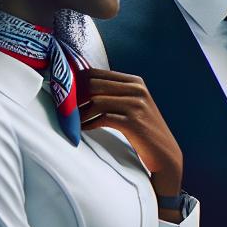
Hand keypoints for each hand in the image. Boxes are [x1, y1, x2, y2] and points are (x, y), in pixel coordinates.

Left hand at [76, 68, 182, 203]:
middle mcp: (137, 90)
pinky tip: (84, 129)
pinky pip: (102, 118)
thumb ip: (113, 94)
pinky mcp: (134, 122)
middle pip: (92, 84)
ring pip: (95, 100)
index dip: (74, 82)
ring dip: (79, 112)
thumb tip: (79, 87)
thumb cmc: (143, 130)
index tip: (62, 94)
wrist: (165, 153)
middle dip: (73, 96)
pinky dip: (88, 124)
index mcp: (135, 82)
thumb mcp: (133, 106)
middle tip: (63, 109)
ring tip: (72, 122)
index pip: (95, 73)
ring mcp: (137, 105)